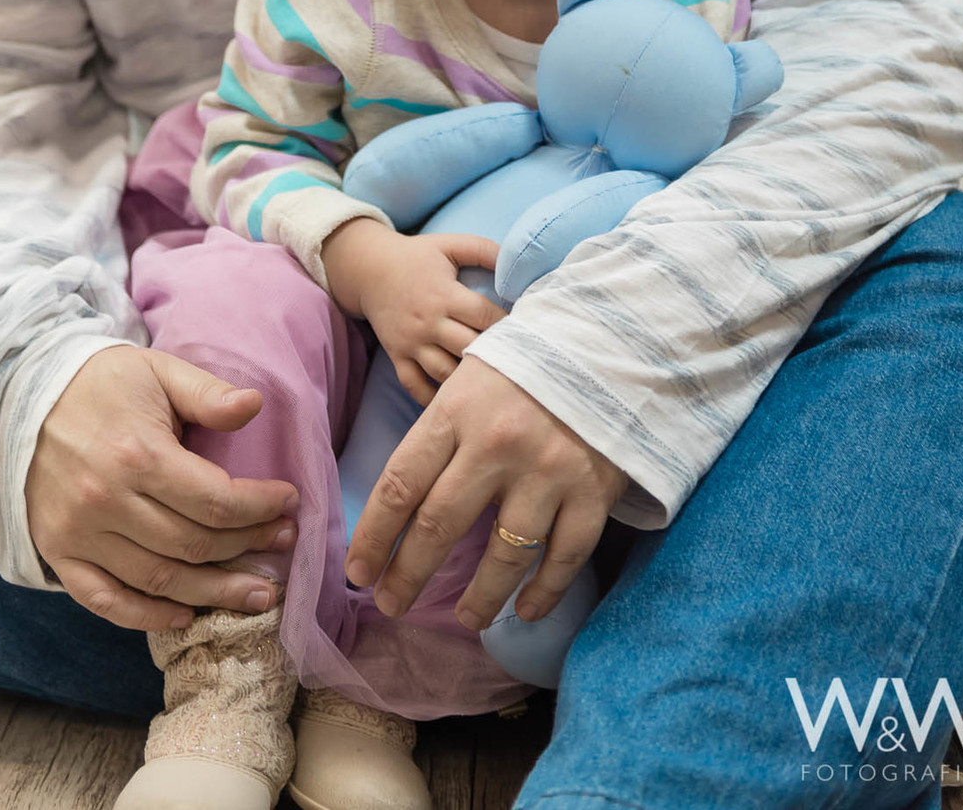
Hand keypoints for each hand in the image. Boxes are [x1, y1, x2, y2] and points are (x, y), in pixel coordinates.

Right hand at [25, 345, 299, 631]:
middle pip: (194, 545)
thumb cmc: (102, 382)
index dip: (260, 507)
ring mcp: (79, 534)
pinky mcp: (58, 552)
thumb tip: (256, 405)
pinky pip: (106, 601)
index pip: (215, 500)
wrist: (23, 393)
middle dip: (249, 547)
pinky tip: (186, 615)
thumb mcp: (158, 370)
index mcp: (137, 454)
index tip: (289, 502)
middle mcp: (107, 501)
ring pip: (160, 580)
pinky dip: (147, 617)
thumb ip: (207, 393)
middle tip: (285, 543)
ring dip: (214, 592)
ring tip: (258, 595)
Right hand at [322, 220, 504, 404]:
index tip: (525, 331)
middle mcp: (428, 322)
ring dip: (466, 380)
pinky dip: (433, 398)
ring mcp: (411, 342)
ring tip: (489, 383)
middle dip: (492, 355)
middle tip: (514, 363)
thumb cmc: (417, 256)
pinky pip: (415, 386)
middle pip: (467, 348)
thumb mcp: (450, 245)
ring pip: (444, 373)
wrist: (370, 269)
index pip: (484, 316)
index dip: (508, 325)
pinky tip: (454, 399)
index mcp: (444, 294)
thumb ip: (484, 250)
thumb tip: (515, 266)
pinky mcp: (397, 356)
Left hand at [345, 355, 625, 629]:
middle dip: (408, 574)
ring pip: (504, 556)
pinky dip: (544, 592)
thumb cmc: (522, 368)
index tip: (358, 573)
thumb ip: (439, 436)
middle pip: (438, 525)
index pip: (401, 484)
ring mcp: (548, 471)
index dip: (373, 536)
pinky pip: (564, 557)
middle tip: (392, 605)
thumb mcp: (467, 381)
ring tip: (466, 617)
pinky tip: (525, 610)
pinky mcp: (592, 491)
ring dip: (479, 598)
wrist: (604, 344)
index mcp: (456, 412)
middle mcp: (497, 444)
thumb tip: (404, 504)